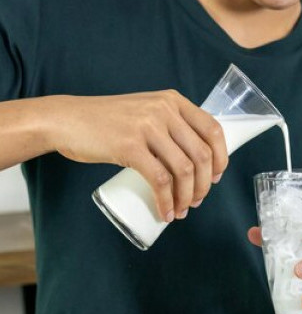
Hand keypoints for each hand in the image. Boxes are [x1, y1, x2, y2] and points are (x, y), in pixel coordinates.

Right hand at [46, 91, 227, 221]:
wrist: (67, 120)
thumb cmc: (108, 121)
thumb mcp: (146, 110)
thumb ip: (170, 125)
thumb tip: (197, 159)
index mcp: (173, 101)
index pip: (213, 130)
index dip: (221, 158)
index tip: (216, 177)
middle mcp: (164, 110)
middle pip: (202, 154)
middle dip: (205, 184)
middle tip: (197, 201)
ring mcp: (147, 127)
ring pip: (183, 170)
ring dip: (187, 197)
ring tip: (181, 210)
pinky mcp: (130, 146)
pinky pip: (160, 180)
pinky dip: (166, 201)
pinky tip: (166, 212)